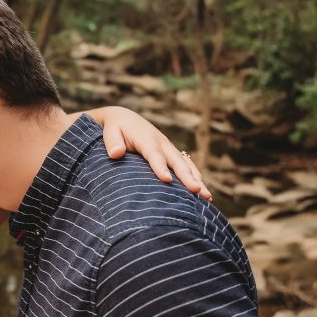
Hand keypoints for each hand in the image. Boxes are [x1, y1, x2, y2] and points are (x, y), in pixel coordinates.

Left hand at [90, 106, 211, 199]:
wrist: (126, 118)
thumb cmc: (116, 128)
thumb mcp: (110, 132)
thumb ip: (112, 142)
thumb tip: (116, 153)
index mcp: (146, 138)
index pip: (154, 154)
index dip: (160, 167)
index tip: (166, 180)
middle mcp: (162, 143)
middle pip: (176, 161)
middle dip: (187, 177)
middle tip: (196, 191)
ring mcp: (169, 149)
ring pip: (186, 165)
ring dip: (197, 180)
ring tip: (206, 197)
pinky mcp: (172, 154)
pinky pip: (187, 166)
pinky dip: (196, 178)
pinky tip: (203, 195)